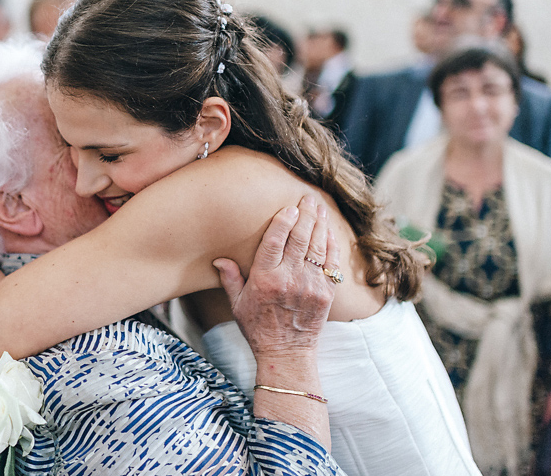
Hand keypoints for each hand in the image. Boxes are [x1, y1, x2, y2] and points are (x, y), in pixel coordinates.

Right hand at [215, 195, 337, 447]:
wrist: (286, 353)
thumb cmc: (257, 328)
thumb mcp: (237, 304)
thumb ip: (230, 278)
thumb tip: (219, 259)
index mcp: (265, 279)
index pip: (275, 241)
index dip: (283, 221)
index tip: (288, 207)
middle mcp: (289, 279)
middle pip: (299, 239)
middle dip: (305, 215)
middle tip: (308, 198)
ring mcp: (310, 286)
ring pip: (317, 247)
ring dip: (319, 224)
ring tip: (320, 207)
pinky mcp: (325, 294)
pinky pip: (331, 264)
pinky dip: (331, 245)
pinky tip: (329, 231)